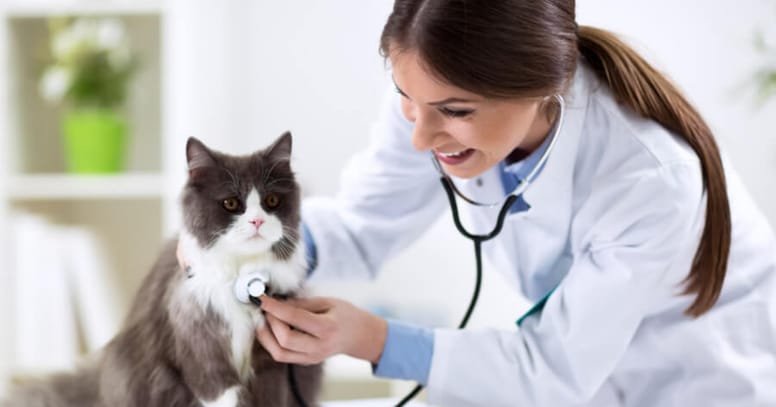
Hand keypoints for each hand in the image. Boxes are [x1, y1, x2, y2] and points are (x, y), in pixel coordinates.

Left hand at [257, 296, 387, 364]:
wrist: (360, 336)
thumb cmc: (345, 315)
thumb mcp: (328, 302)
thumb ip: (302, 304)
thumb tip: (277, 303)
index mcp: (328, 328)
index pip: (295, 319)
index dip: (275, 308)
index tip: (263, 299)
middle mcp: (319, 346)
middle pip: (285, 340)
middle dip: (270, 322)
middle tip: (266, 309)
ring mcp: (313, 357)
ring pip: (279, 353)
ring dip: (266, 336)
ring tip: (264, 320)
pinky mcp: (307, 361)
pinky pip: (283, 356)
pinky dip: (272, 343)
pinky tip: (271, 329)